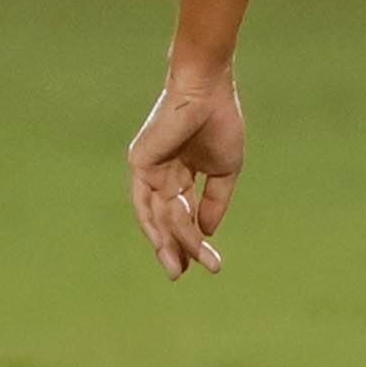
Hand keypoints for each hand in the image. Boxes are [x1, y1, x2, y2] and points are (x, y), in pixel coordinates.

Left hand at [127, 66, 243, 278]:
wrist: (207, 92)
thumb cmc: (220, 122)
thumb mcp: (225, 170)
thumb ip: (215, 201)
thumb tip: (208, 232)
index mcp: (181, 174)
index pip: (183, 214)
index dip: (192, 239)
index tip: (207, 263)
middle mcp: (160, 176)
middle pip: (165, 220)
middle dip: (175, 248)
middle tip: (184, 274)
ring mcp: (148, 171)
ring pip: (158, 217)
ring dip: (173, 242)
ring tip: (186, 266)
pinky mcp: (140, 165)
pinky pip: (149, 203)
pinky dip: (161, 225)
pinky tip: (174, 243)